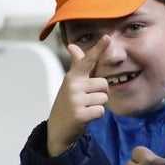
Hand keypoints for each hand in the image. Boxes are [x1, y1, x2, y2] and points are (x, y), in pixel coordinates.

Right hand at [46, 36, 111, 156]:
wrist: (58, 128)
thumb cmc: (69, 102)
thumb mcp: (71, 83)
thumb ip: (77, 65)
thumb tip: (72, 46)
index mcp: (73, 77)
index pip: (87, 60)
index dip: (98, 48)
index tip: (107, 36)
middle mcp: (73, 85)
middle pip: (104, 84)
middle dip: (100, 93)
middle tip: (86, 100)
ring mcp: (75, 99)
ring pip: (104, 98)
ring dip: (98, 105)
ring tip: (85, 108)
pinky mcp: (79, 114)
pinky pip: (101, 111)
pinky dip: (96, 115)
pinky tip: (85, 117)